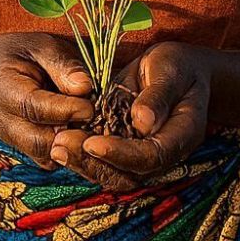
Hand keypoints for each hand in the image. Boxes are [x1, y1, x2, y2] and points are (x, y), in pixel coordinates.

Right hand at [0, 33, 94, 169]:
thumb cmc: (23, 53)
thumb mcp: (42, 46)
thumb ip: (62, 65)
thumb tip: (84, 87)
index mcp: (2, 87)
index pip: (34, 108)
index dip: (65, 110)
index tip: (90, 106)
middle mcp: (3, 121)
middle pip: (39, 142)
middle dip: (72, 135)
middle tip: (97, 121)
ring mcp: (13, 140)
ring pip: (47, 157)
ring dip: (74, 146)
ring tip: (93, 127)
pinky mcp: (25, 150)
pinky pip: (51, 160)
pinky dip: (70, 151)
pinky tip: (85, 133)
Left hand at [50, 41, 210, 191]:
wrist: (178, 71)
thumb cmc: (178, 66)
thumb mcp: (170, 70)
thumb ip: (158, 96)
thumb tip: (142, 122)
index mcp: (182, 135)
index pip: (152, 156)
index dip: (122, 154)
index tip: (93, 142)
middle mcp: (163, 153)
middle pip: (129, 174)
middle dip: (93, 163)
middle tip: (62, 143)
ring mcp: (142, 154)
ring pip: (113, 173)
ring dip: (83, 162)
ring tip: (56, 144)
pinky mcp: (125, 148)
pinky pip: (103, 161)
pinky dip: (82, 155)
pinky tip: (60, 141)